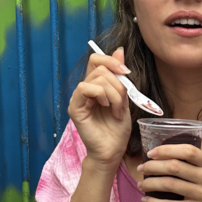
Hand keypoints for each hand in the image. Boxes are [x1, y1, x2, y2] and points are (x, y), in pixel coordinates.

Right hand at [68, 49, 130, 168]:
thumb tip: (119, 50)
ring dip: (113, 93)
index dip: (111, 60)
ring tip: (116, 110)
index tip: (126, 71)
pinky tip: (106, 107)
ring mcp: (78, 98)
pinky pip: (84, 88)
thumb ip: (120, 77)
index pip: (96, 60)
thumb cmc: (117, 130)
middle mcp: (85, 90)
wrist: (112, 151)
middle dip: (118, 84)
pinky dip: (100, 95)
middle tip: (122, 103)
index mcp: (96, 86)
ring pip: (96, 78)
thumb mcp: (124, 99)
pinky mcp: (75, 108)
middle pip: (100, 68)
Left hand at [137, 144, 201, 201]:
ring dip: (151, 183)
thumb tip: (165, 154)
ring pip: (170, 185)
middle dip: (153, 166)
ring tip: (142, 184)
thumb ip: (195, 162)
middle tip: (142, 168)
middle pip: (174, 167)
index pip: (187, 151)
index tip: (151, 153)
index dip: (167, 150)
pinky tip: (146, 200)